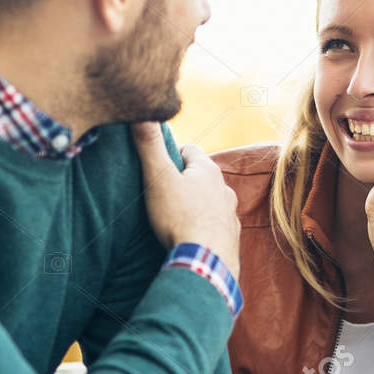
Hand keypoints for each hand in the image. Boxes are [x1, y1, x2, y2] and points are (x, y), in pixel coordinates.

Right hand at [132, 122, 240, 277]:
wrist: (206, 262)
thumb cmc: (180, 217)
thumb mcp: (158, 177)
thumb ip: (149, 145)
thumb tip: (142, 112)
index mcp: (208, 170)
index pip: (189, 150)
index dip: (171, 155)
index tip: (156, 166)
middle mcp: (224, 189)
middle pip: (201, 177)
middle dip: (184, 181)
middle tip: (162, 192)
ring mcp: (230, 214)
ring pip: (211, 201)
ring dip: (196, 205)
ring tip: (175, 216)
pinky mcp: (231, 237)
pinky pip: (216, 226)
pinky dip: (204, 227)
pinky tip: (191, 236)